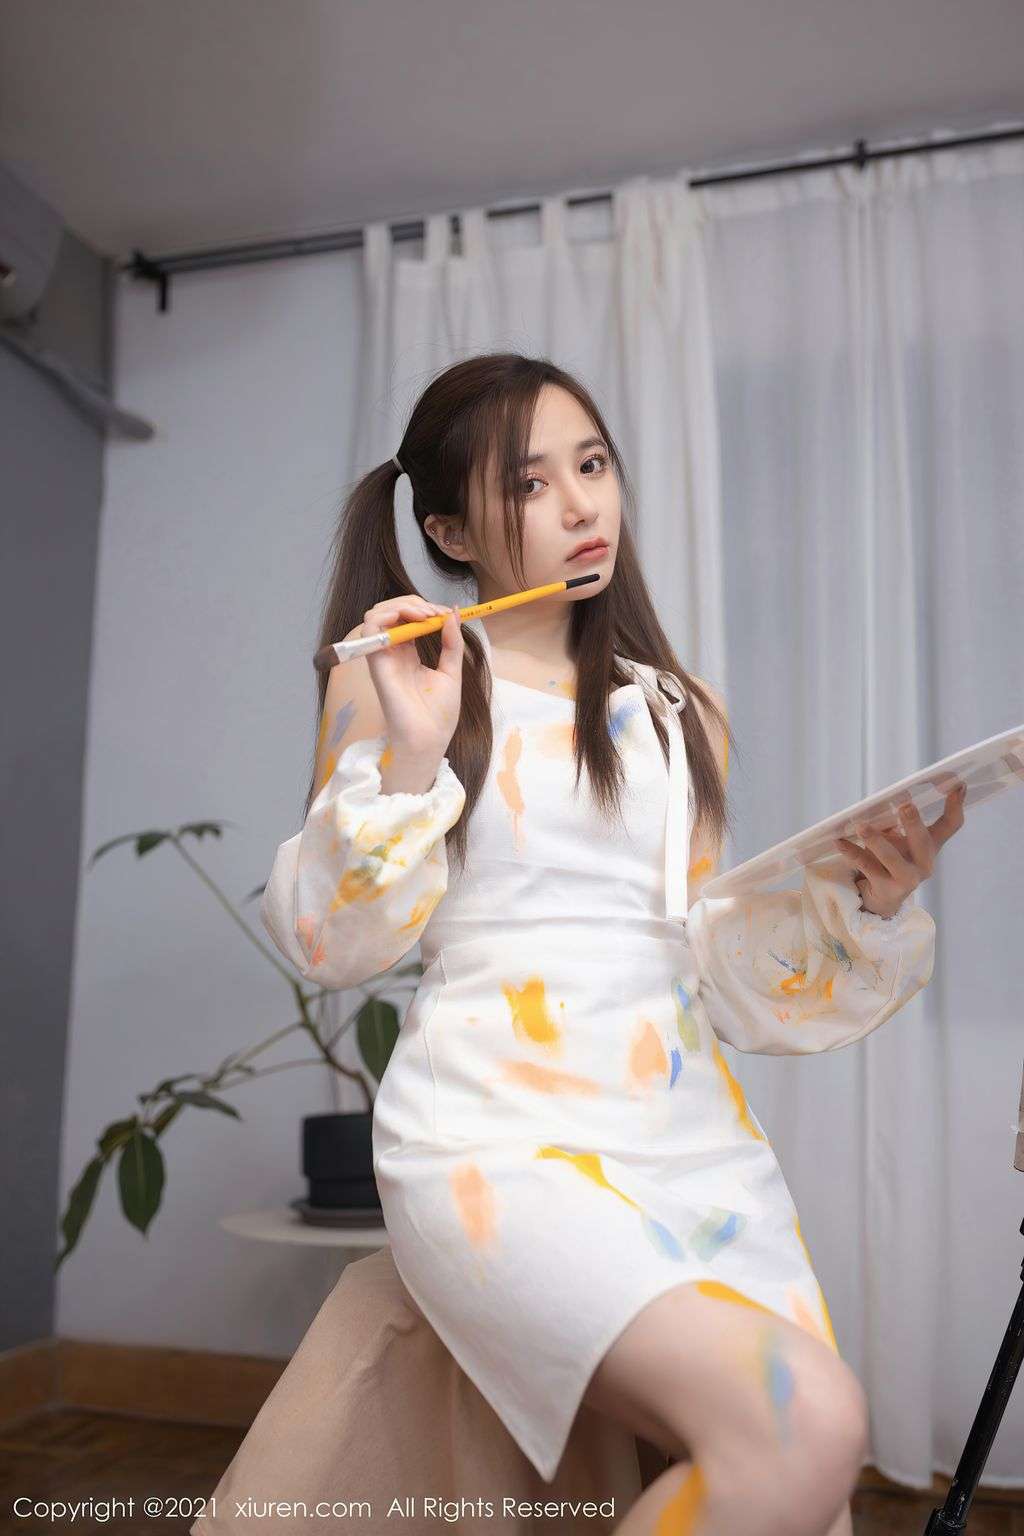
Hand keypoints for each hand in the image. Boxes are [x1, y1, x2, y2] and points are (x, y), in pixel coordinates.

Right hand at [359, 595, 463, 761]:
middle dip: (414, 603)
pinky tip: (408, 619)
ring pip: (376, 614)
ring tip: (425, 615)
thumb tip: (455, 612)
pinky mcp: (376, 662)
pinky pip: (368, 628)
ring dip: (401, 606)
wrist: (429, 738)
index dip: (426, 609)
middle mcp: (393, 652)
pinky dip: (386, 615)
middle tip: (436, 613)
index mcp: (409, 654)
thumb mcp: (452, 671)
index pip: (408, 618)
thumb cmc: (439, 714)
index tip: (447, 613)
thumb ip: (451, 642)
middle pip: (392, 611)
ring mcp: (383, 656)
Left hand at [833, 782, 966, 917]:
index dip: (955, 805)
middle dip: (913, 823)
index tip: (958, 785)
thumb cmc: (891, 860)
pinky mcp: (888, 889)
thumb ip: (895, 823)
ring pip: (892, 859)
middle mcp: (925, 863)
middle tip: (904, 805)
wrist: (883, 898)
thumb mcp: (898, 840)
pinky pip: (867, 868)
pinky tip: (840, 842)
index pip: (951, 825)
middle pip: (923, 841)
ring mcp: (908, 879)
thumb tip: (881, 804)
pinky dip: (852, 853)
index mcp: (930, 846)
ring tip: (861, 826)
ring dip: (876, 840)